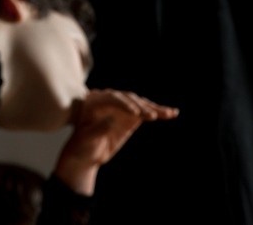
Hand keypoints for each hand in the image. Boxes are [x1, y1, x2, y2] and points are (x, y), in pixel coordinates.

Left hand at [54, 88, 178, 193]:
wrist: (84, 154)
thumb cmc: (81, 146)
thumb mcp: (86, 140)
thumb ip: (98, 130)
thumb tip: (111, 121)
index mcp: (95, 101)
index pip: (112, 98)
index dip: (124, 104)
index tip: (135, 113)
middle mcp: (110, 100)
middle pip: (128, 99)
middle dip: (141, 106)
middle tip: (151, 115)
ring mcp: (121, 108)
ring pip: (140, 104)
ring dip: (154, 108)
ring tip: (169, 113)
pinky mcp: (131, 117)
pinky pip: (145, 112)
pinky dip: (158, 112)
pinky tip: (171, 113)